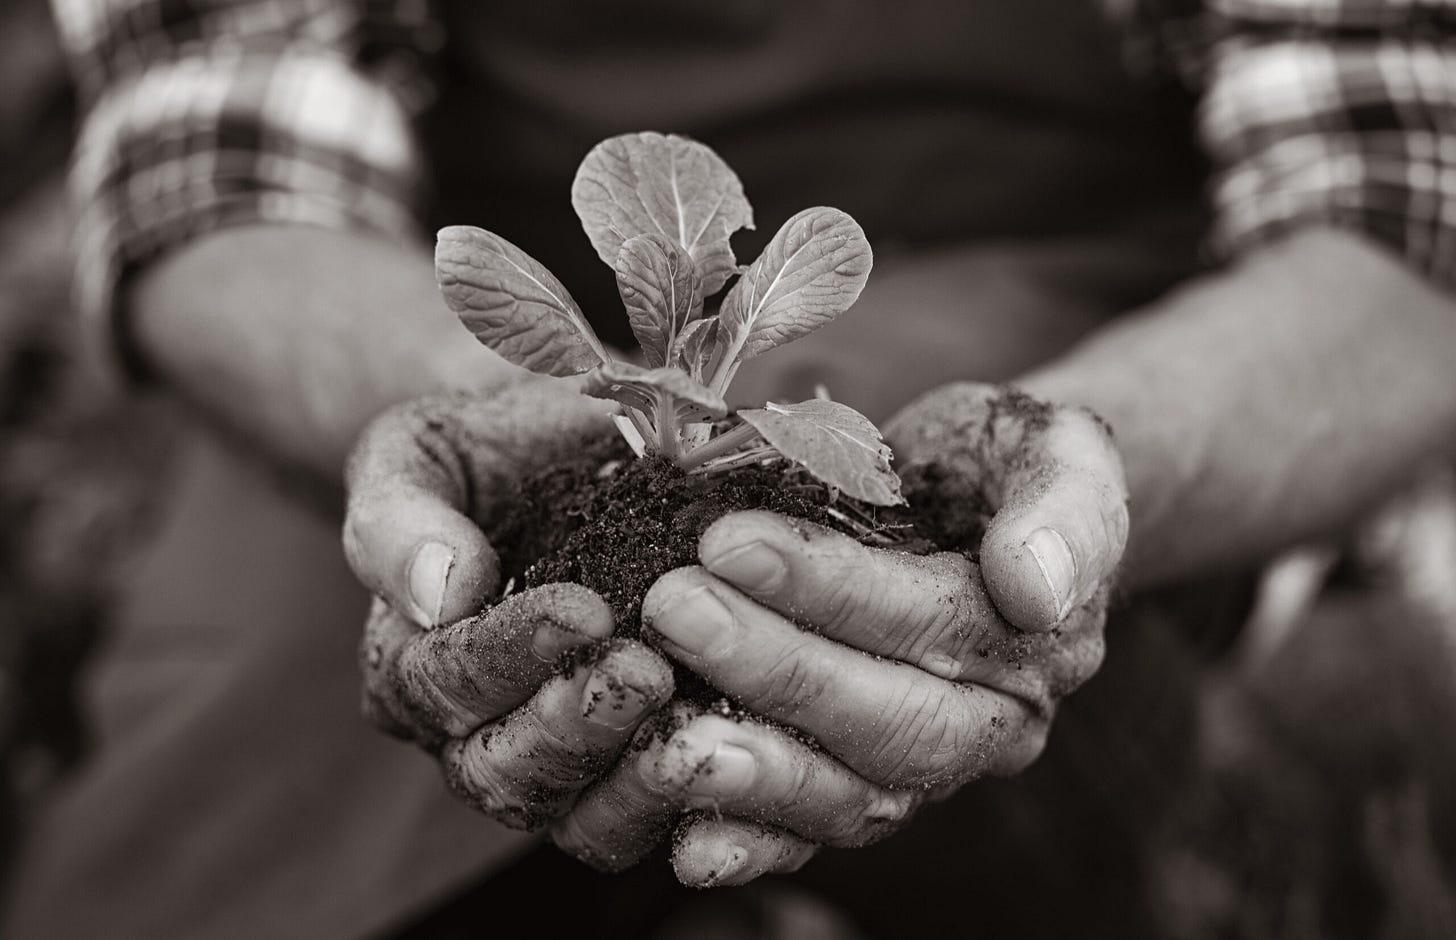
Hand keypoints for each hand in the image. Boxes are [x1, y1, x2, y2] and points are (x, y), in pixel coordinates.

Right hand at [343, 383, 675, 830]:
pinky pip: (659, 821)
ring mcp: (560, 765)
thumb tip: (441, 591)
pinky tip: (744, 760)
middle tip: (645, 673)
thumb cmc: (487, 449)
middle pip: (505, 771)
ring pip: (581, 818)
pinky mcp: (638, 773)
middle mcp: (475, 734)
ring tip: (695, 728)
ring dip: (637, 782)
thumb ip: (402, 516)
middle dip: (575, 726)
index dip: (510, 654)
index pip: (445, 682)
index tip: (583, 609)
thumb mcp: (421, 452)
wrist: (571, 451)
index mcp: (412, 664)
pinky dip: (700, 805)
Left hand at [552, 384, 1127, 883]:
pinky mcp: (872, 783)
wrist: (981, 503)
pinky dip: (757, 843)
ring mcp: (931, 765)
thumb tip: (1036, 590)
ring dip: (758, 772)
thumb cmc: (1002, 462)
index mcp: (1044, 641)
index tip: (730, 540)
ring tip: (667, 735)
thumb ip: (1064, 505)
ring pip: (853, 793)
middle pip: (889, 721)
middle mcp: (995, 723)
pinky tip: (688, 843)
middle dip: (774, 670)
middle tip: (674, 608)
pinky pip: (819, 830)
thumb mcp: (1057, 447)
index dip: (830, 588)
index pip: (933, 623)